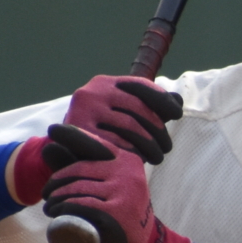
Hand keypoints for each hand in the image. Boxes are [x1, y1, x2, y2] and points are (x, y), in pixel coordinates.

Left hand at [41, 124, 191, 242]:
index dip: (70, 136)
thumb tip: (50, 148)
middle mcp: (128, 172)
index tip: (52, 131)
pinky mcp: (116, 212)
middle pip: (81, 169)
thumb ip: (91, 169)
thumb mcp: (113, 185)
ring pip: (78, 188)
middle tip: (47, 192)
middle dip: (57, 180)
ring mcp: (123, 192)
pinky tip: (55, 213)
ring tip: (49, 206)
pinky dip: (63, 208)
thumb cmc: (121, 212)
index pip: (94, 144)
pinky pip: (81, 204)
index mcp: (128, 160)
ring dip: (56, 197)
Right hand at [63, 75, 183, 162]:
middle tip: (166, 147)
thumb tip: (178, 100)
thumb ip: (148, 107)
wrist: (63, 150)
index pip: (140, 86)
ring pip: (130, 127)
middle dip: (158, 129)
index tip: (177, 114)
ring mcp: (84, 111)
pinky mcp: (79, 132)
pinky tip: (139, 160)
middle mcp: (93, 91)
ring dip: (149, 144)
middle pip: (138, 108)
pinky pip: (115, 143)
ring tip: (158, 157)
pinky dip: (132, 152)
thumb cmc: (101, 132)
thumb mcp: (122, 115)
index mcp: (105, 83)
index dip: (162, 99)